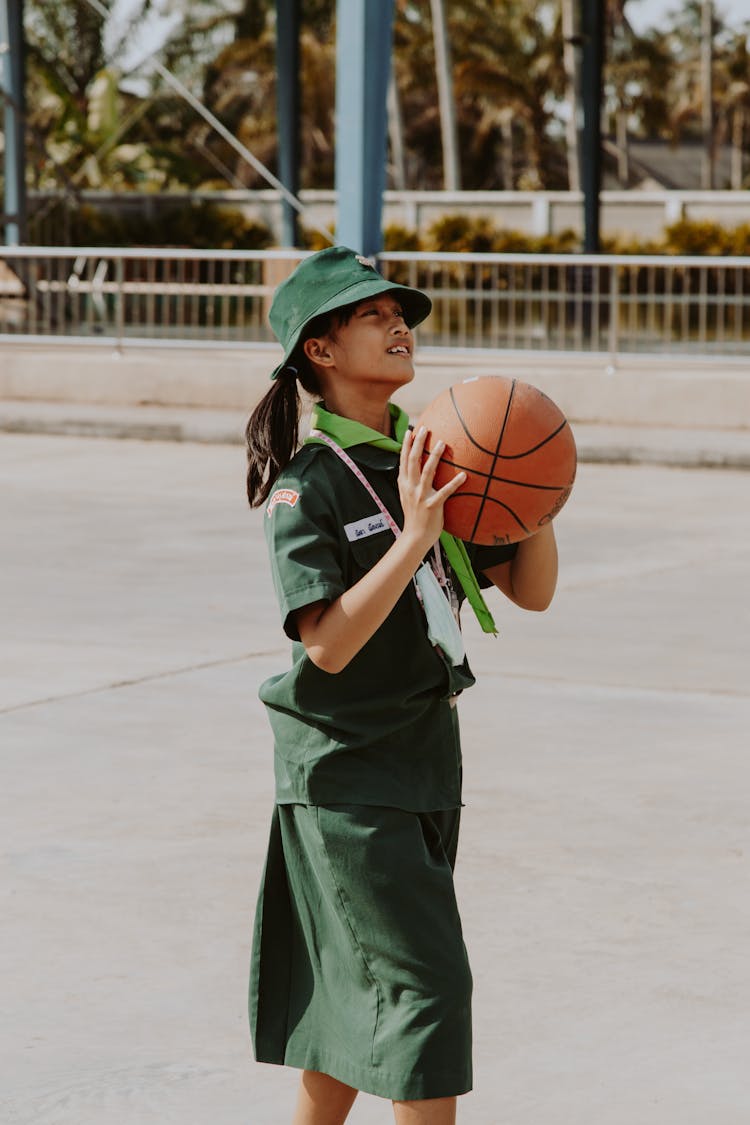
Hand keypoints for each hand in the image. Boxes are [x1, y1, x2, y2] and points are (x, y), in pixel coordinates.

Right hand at [398, 426, 465, 552]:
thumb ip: (411, 481)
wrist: (415, 537)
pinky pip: (445, 492)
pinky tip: (464, 475)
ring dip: (435, 456)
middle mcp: (411, 487)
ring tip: (443, 443)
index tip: (411, 430)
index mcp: (404, 484)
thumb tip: (419, 466)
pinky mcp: (433, 505)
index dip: (407, 444)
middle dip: (418, 443)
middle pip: (413, 460)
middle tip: (425, 429)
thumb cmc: (415, 515)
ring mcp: (421, 496)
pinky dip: (455, 483)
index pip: (404, 460)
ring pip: (427, 471)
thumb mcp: (407, 496)